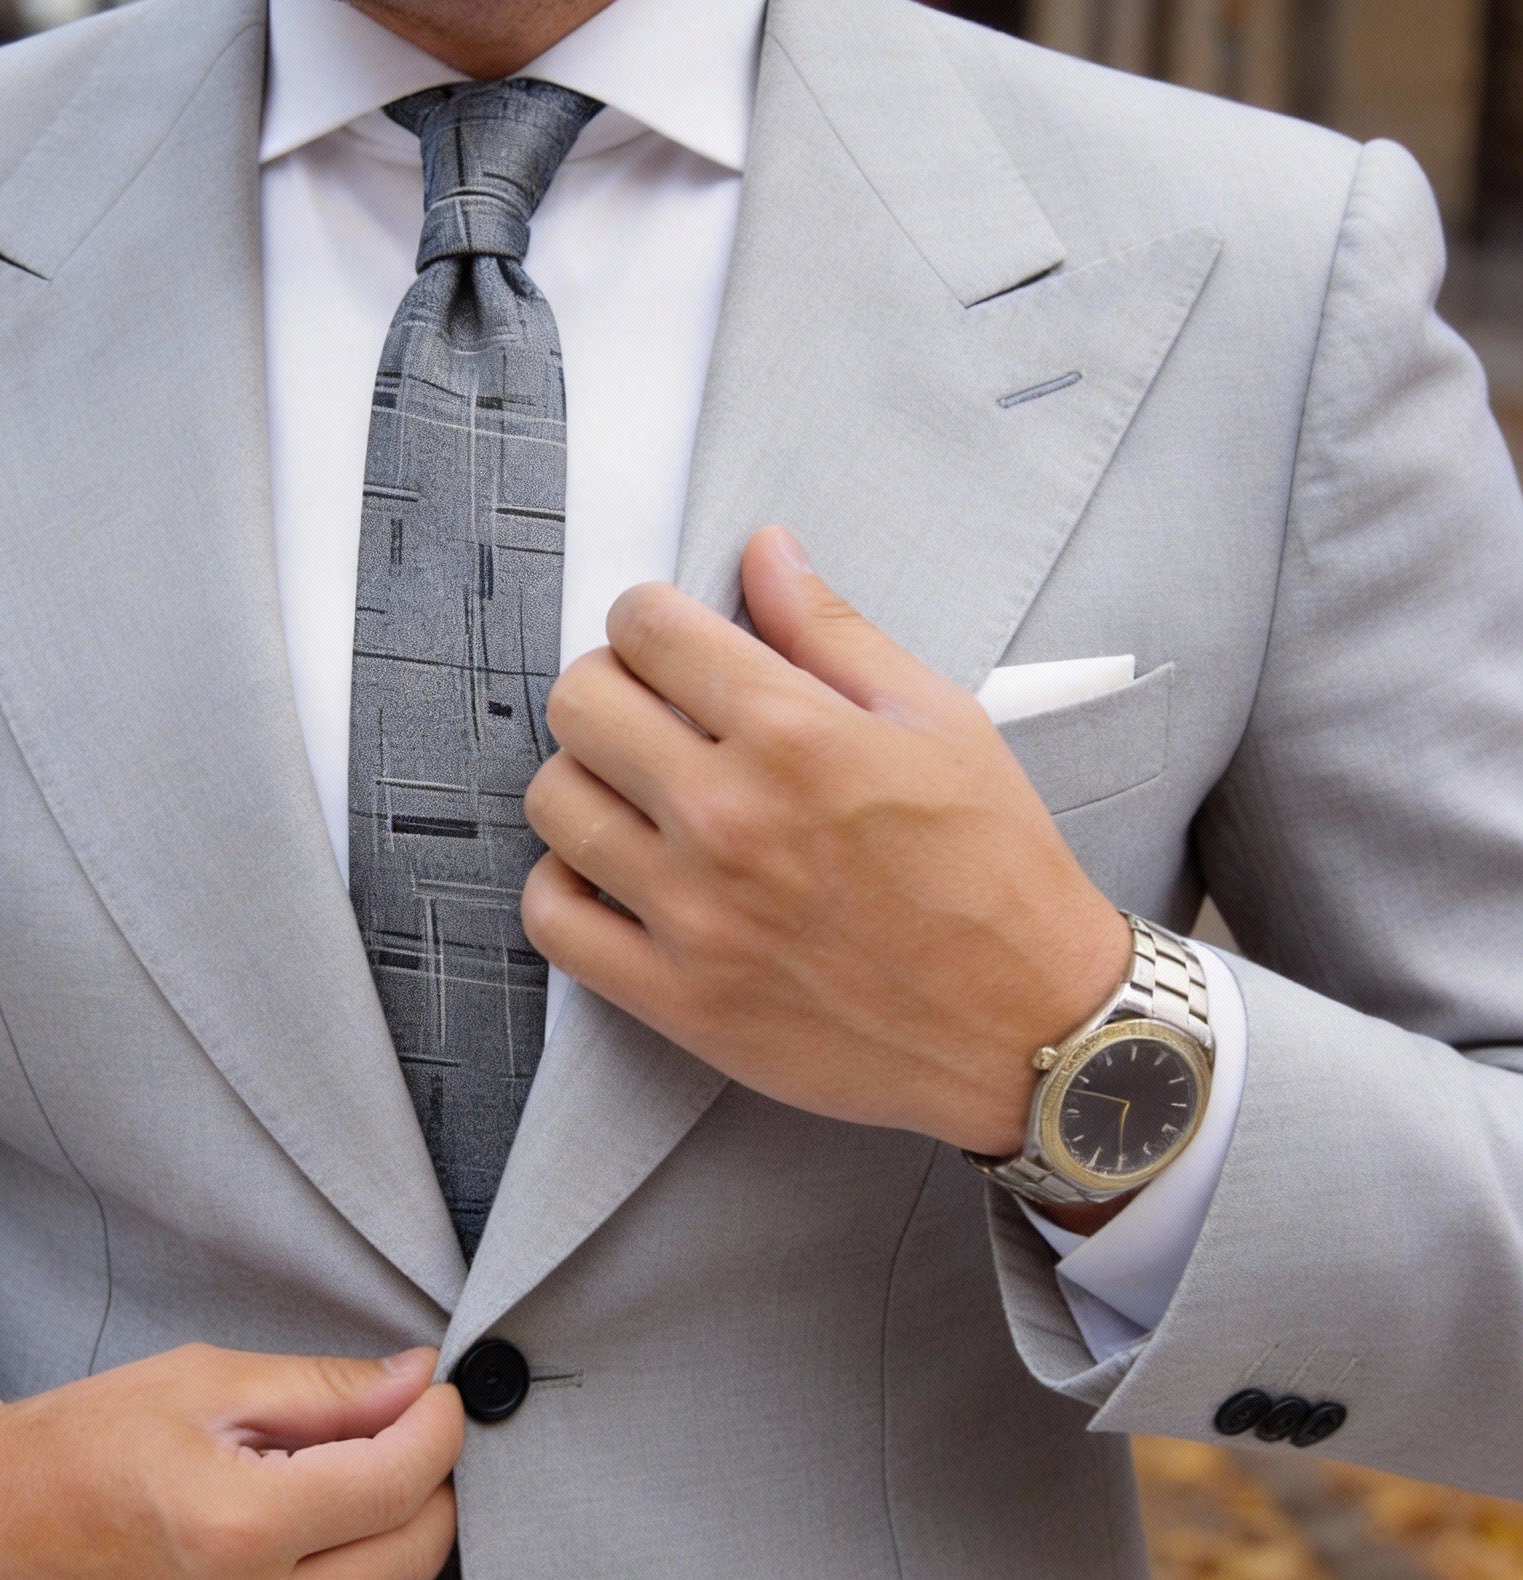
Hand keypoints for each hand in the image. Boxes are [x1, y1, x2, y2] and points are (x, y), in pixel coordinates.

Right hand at [0, 1344, 462, 1579]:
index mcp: (234, 1527)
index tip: (436, 1397)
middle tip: (405, 1436)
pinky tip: (319, 1557)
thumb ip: (326, 1388)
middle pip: (412, 1555)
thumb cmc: (80, 1446)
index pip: (398, 1481)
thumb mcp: (203, 1384)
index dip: (437, 1426)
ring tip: (352, 1491)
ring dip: (396, 1547)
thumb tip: (419, 1379)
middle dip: (429, 1484)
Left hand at [520, 525, 1130, 1158]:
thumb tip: (765, 551)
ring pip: (555, 803)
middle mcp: (730, 818)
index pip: (646, 627)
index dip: (650, 619)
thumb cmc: (994, 872)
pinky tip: (612, 874)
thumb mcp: (940, 721)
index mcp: (795, 734)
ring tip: (636, 795)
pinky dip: (565, 886)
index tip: (668, 642)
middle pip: (580, 703)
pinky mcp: (677, 998)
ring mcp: (694, 913)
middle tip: (650, 713)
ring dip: (586, 782)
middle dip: (608, 687)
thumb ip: (834, 630)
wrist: (1027, 1028)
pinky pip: (552, 920)